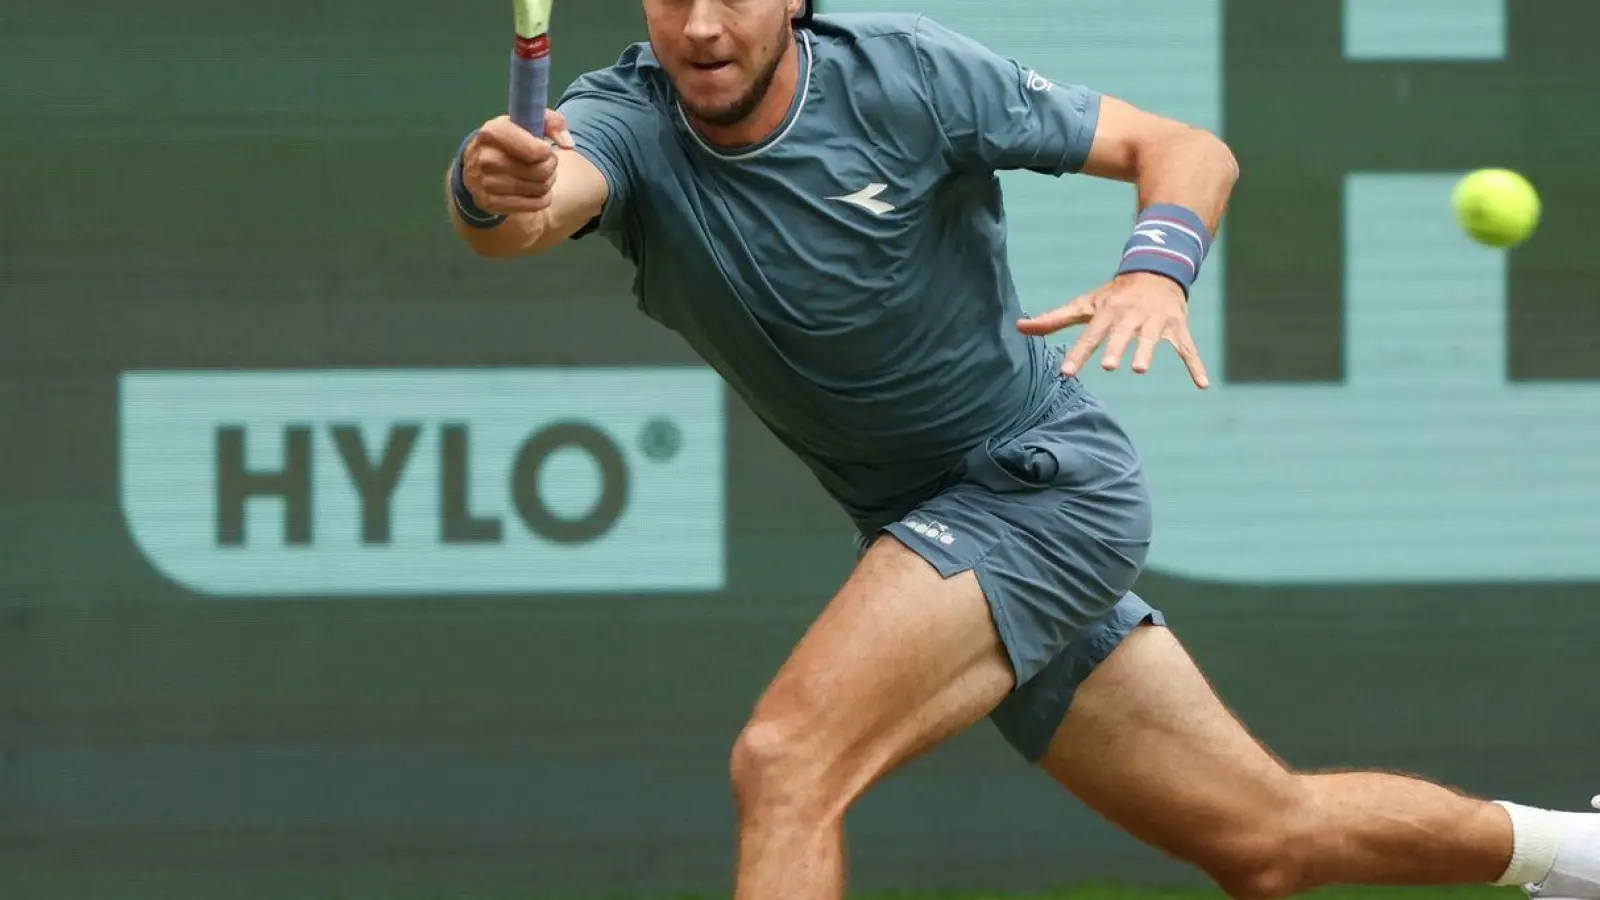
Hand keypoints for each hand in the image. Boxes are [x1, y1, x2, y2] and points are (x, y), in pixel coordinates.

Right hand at [462, 111, 575, 214]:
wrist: (475, 165)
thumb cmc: (508, 140)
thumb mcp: (525, 120)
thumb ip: (552, 121)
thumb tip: (567, 143)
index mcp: (492, 132)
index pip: (535, 151)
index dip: (547, 152)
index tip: (544, 149)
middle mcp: (486, 158)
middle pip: (541, 171)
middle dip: (551, 166)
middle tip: (546, 163)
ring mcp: (487, 183)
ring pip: (540, 188)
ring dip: (547, 182)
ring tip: (539, 175)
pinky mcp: (491, 203)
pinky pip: (535, 205)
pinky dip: (543, 198)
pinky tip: (536, 190)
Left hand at [1017, 272, 1210, 388]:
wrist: (1156, 269)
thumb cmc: (1114, 295)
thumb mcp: (1085, 305)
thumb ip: (1054, 319)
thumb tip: (1019, 327)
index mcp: (1107, 314)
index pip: (1089, 336)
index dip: (1078, 354)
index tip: (1066, 372)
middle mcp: (1130, 317)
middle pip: (1120, 335)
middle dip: (1115, 348)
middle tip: (1107, 365)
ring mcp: (1155, 322)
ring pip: (1151, 339)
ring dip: (1146, 352)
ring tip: (1139, 369)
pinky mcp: (1177, 327)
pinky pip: (1188, 349)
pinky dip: (1196, 366)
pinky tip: (1202, 385)